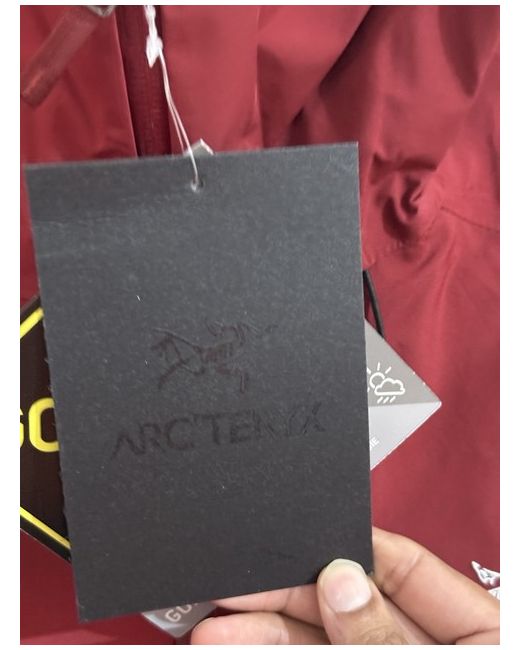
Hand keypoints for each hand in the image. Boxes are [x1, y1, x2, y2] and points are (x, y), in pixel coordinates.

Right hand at [191, 527, 498, 643]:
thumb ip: (385, 635)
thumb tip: (342, 579)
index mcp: (475, 628)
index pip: (403, 565)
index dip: (345, 547)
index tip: (293, 537)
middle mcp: (424, 644)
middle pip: (345, 604)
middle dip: (283, 597)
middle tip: (230, 589)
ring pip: (318, 642)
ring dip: (262, 635)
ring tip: (212, 629)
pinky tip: (237, 647)